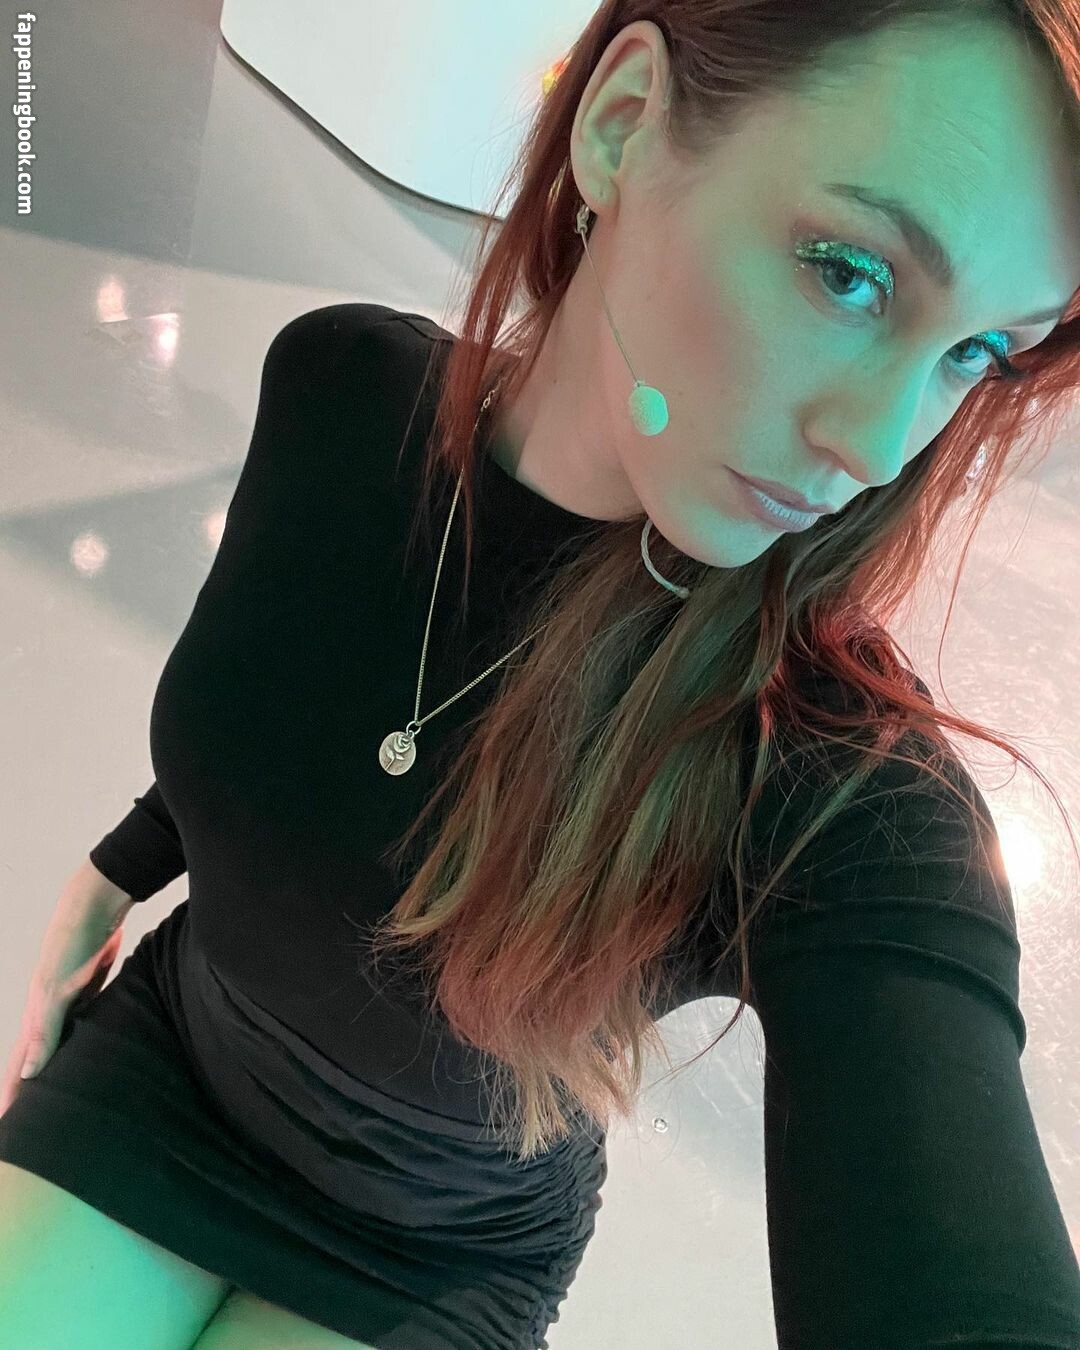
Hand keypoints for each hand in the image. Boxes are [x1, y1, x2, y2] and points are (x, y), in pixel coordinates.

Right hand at [1, 888, 127, 1117]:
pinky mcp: (91, 994)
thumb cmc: (72, 946)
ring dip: (56, 1072)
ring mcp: (69, 1004)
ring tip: (56, 1100)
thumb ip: (44, 1032)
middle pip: (36, 1061)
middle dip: (30, 1091)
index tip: (7, 1128)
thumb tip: (31, 1074)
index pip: (20, 1067)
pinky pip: (82, 1030)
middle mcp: (48, 1015)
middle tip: (30, 1126)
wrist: (96, 910)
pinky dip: (80, 1048)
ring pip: (60, 1047)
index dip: (12, 1095)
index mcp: (35, 1018)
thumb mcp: (55, 991)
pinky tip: (88, 1058)